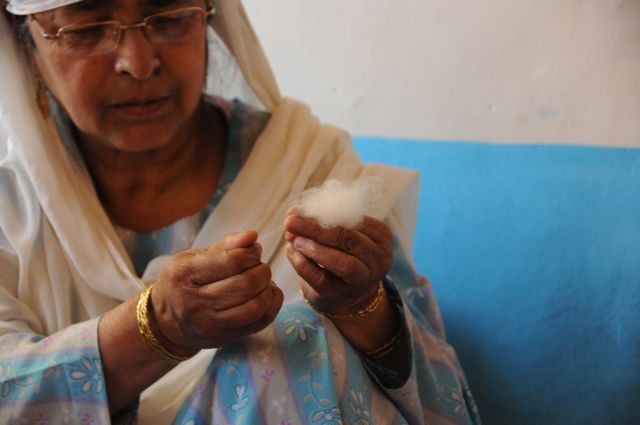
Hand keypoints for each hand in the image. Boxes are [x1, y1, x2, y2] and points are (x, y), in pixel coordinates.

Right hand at [149, 230, 282, 355]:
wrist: (165, 321)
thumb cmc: (185, 280)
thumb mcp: (195, 256)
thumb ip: (226, 244)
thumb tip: (253, 236)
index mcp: (185, 275)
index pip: (231, 261)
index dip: (251, 253)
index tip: (253, 251)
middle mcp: (195, 303)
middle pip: (246, 285)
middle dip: (262, 271)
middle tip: (259, 266)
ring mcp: (210, 324)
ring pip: (255, 307)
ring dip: (268, 289)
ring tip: (263, 281)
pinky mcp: (224, 338)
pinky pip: (260, 323)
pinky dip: (272, 305)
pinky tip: (267, 294)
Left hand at [284, 208, 392, 315]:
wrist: (346, 291)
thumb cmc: (343, 253)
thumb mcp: (343, 234)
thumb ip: (324, 221)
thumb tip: (294, 212)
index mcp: (381, 236)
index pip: (354, 220)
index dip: (324, 212)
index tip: (296, 210)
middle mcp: (378, 258)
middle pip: (348, 239)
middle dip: (315, 228)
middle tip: (290, 221)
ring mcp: (363, 279)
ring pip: (342, 263)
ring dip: (314, 248)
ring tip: (292, 238)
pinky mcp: (342, 294)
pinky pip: (322, 279)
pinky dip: (303, 264)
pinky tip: (291, 252)